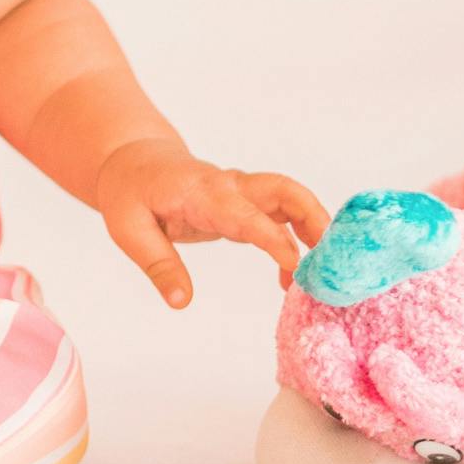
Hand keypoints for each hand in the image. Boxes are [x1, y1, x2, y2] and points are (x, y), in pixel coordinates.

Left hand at [95, 142, 330, 309]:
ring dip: (315, 227)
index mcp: (201, 192)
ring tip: (327, 271)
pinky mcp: (244, 202)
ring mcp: (240, 191)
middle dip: (314, 218)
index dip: (272, 237)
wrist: (133, 161)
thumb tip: (181, 302)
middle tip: (334, 259)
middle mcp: (228, 187)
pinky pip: (281, 214)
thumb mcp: (128, 229)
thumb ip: (158, 264)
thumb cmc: (130, 192)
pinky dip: (297, 238)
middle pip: (283, 189)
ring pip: (290, 197)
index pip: (244, 213)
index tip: (295, 265)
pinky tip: (291, 276)